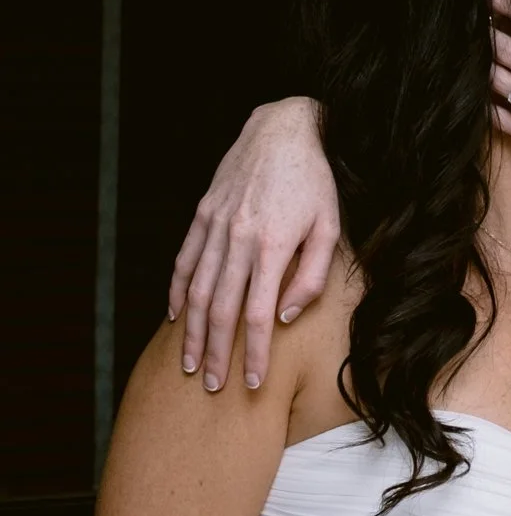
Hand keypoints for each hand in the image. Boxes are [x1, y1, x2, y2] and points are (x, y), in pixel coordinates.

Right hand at [167, 98, 339, 391]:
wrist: (284, 128)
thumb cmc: (315, 182)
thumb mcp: (329, 227)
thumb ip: (310, 277)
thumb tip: (284, 318)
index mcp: (274, 246)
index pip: (260, 316)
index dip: (254, 353)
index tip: (253, 383)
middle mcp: (239, 239)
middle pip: (221, 311)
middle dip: (217, 354)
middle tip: (213, 387)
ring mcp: (216, 225)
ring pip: (197, 290)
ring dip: (192, 332)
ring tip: (190, 363)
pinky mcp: (203, 214)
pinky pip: (185, 260)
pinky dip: (177, 292)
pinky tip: (176, 317)